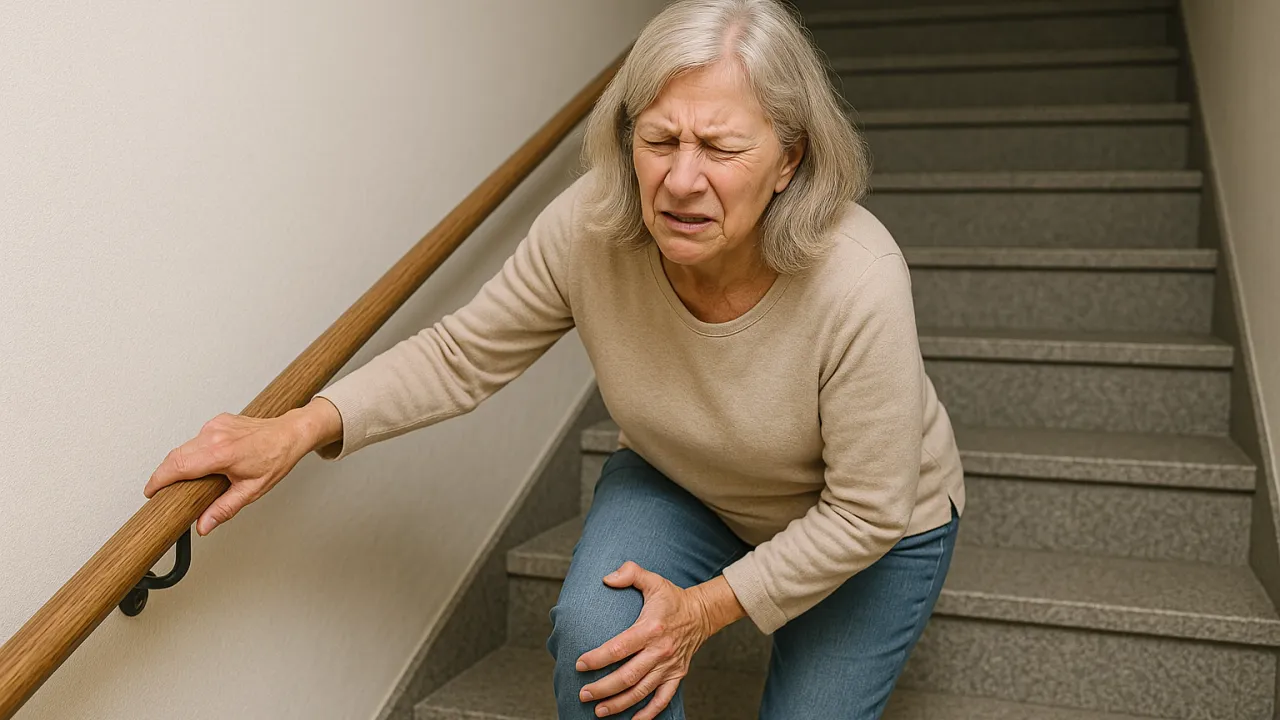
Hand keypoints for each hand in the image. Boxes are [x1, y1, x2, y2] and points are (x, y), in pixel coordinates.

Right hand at [143, 398, 340, 535]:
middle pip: (176, 456)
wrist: (289, 434)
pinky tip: (206, 462)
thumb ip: (224, 508)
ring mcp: (215, 426)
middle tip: (163, 491)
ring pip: (185, 446)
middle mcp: (215, 435)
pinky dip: (195, 452)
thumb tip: (204, 525)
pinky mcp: (217, 421)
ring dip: (181, 462)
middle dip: (165, 474)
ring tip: (187, 480)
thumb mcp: (252, 490)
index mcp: (222, 453)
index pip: (178, 466)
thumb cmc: (276, 458)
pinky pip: (197, 439)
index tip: (151, 492)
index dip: (159, 480)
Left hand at [575, 562, 744, 718]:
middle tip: (583, 694)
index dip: (598, 658)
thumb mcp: (652, 579)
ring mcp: (669, 666)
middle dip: (603, 687)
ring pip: (641, 691)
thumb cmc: (672, 598)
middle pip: (628, 675)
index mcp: (651, 628)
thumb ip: (629, 573)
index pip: (620, 647)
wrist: (702, 613)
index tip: (580, 664)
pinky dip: (649, 713)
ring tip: (598, 710)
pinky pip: (663, 699)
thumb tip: (606, 578)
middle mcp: (660, 650)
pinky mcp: (677, 675)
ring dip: (619, 703)